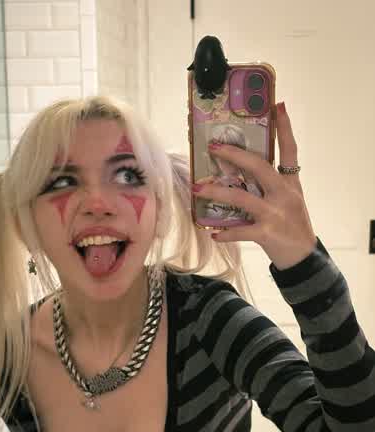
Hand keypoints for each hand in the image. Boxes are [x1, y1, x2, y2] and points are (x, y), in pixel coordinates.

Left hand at [192, 102, 316, 269]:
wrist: (303, 257)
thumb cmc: (291, 226)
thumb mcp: (289, 200)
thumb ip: (270, 185)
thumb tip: (241, 171)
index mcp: (290, 184)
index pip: (289, 150)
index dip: (284, 127)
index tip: (277, 104)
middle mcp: (284, 194)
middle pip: (260, 167)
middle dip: (235, 155)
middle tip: (213, 146)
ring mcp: (276, 214)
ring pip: (242, 198)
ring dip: (217, 192)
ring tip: (197, 188)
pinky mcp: (267, 234)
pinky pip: (241, 230)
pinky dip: (226, 233)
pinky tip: (214, 233)